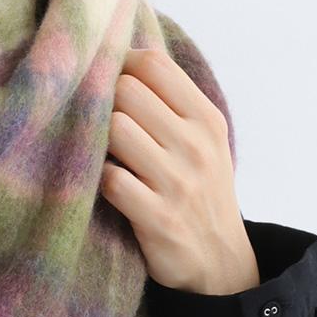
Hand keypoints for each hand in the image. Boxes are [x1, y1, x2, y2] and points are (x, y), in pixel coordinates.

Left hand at [99, 48, 259, 294]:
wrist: (220, 261)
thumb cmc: (198, 188)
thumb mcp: (201, 139)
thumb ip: (169, 100)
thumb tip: (121, 54)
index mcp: (205, 119)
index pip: (153, 64)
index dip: (120, 67)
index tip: (108, 86)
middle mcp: (195, 145)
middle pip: (126, 91)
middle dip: (104, 103)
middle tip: (100, 124)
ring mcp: (177, 182)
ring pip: (115, 129)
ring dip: (97, 140)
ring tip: (101, 153)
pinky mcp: (157, 218)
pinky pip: (109, 179)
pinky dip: (98, 178)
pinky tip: (105, 184)